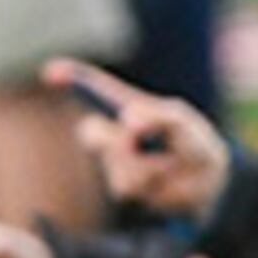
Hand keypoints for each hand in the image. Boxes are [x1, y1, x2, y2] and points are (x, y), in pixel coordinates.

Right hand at [51, 60, 231, 219]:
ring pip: (114, 160)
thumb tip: (127, 121)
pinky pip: (126, 182)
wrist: (207, 183)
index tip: (50, 72)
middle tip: (134, 140)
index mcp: (127, 106)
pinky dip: (152, 179)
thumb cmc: (192, 141)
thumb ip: (155, 115)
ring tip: (169, 162)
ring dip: (145, 162)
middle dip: (109, 139)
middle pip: (90, 132)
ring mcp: (115, 160)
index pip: (94, 88)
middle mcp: (115, 131)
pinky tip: (165, 178)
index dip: (71, 77)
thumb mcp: (179, 119)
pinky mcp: (122, 186)